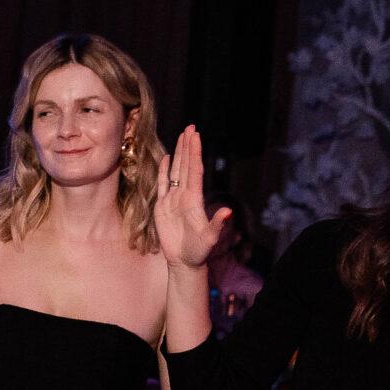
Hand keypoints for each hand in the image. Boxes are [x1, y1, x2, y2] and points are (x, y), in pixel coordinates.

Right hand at [153, 125, 231, 269]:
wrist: (185, 262)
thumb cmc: (198, 252)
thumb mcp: (210, 239)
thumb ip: (217, 225)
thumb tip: (227, 212)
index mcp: (195, 199)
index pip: (194, 171)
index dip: (194, 153)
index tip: (195, 136)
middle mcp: (185, 196)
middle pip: (187, 166)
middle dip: (188, 146)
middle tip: (190, 127)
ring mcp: (174, 200)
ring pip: (176, 171)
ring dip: (178, 154)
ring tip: (181, 136)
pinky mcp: (162, 207)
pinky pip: (162, 185)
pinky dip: (164, 171)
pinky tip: (166, 158)